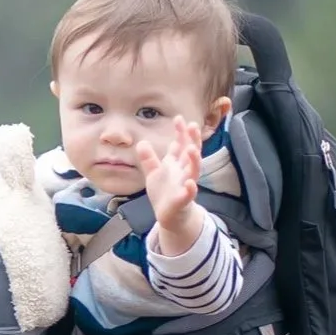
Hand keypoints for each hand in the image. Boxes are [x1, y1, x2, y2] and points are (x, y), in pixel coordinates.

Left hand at [138, 117, 202, 243]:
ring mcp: (185, 185)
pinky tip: (190, 183)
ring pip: (193, 171)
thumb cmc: (164, 192)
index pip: (181, 144)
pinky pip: (189, 194)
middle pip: (191, 153)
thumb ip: (149, 159)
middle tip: (192, 126)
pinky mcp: (183, 200)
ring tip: (191, 149)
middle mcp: (184, 172)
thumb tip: (141, 142)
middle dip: (192, 140)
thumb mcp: (154, 173)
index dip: (181, 132)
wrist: (169, 216)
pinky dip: (190, 188)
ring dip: (194, 160)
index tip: (179, 118)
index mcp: (177, 164)